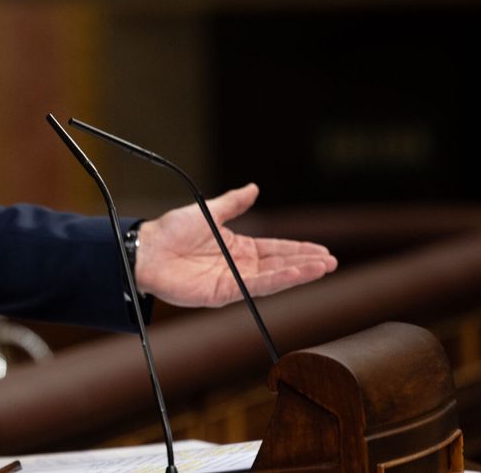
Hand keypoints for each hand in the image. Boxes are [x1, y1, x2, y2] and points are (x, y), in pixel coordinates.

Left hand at [133, 183, 336, 307]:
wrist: (148, 248)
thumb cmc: (172, 230)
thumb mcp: (209, 211)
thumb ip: (233, 203)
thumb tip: (254, 187)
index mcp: (237, 247)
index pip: (276, 249)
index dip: (299, 249)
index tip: (322, 250)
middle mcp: (239, 266)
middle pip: (280, 264)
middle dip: (306, 262)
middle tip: (332, 261)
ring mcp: (233, 281)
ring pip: (274, 277)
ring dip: (299, 272)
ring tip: (324, 267)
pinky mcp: (224, 292)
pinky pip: (256, 287)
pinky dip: (279, 279)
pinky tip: (298, 273)